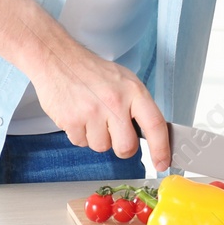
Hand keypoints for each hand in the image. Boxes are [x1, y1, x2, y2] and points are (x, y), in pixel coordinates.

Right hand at [26, 43, 168, 171]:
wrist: (60, 61)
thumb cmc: (94, 72)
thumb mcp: (125, 81)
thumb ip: (137, 106)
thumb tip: (150, 133)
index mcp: (134, 91)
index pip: (155, 125)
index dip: (161, 148)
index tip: (163, 163)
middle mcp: (115, 102)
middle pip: (126, 147)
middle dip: (122, 147)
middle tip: (115, 133)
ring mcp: (92, 113)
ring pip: (102, 147)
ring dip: (98, 138)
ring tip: (93, 116)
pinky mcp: (72, 121)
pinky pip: (81, 143)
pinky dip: (81, 134)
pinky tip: (79, 116)